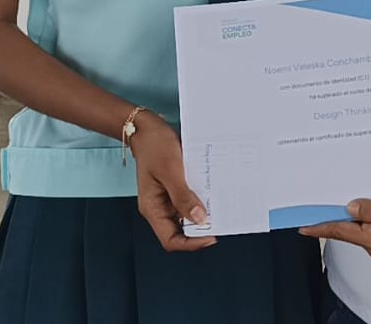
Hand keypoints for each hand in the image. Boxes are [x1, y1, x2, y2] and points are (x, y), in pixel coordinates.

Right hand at [130, 115, 215, 251]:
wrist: (148, 127)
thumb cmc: (155, 146)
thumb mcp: (170, 170)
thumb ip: (183, 196)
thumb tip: (200, 220)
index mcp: (152, 208)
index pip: (171, 239)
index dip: (191, 243)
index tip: (212, 236)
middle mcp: (160, 207)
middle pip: (182, 231)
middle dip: (201, 228)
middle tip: (222, 220)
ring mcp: (168, 198)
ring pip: (188, 216)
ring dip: (204, 213)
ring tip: (221, 207)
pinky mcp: (176, 188)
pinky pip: (191, 200)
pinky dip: (202, 199)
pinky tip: (214, 193)